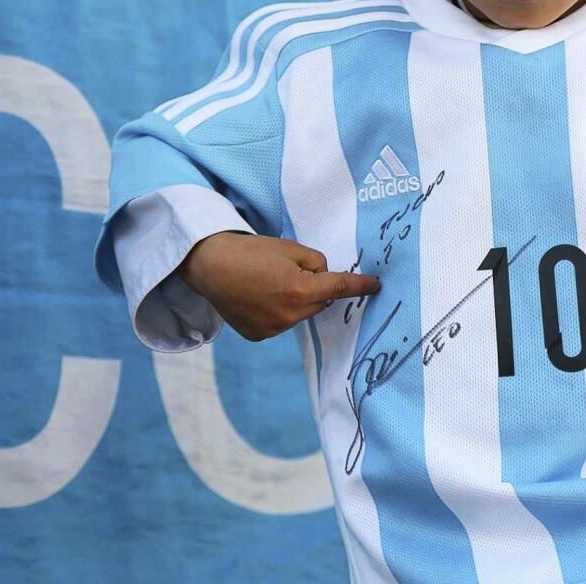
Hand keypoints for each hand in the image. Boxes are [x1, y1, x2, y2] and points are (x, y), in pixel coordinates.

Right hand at [176, 232, 380, 340]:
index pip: (339, 288)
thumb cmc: (251, 251)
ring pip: (300, 313)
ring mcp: (273, 329)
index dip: (360, 286)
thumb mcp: (291, 248)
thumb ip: (316, 263)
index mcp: (300, 290)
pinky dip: (278, 311)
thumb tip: (324, 278)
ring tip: (268, 283)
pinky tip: (259, 296)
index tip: (376, 286)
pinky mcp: (259, 335)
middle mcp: (289, 315)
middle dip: (313, 288)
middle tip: (288, 270)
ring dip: (295, 301)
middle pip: (318, 301)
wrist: (209, 265)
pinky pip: (281, 322)